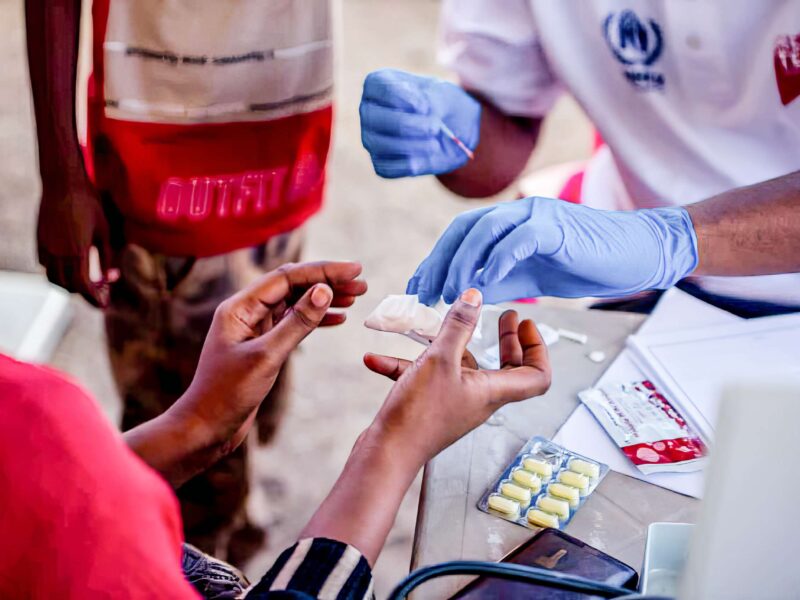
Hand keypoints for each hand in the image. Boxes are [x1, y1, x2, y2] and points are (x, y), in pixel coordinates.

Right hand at [37, 175, 116, 306]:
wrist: (63, 184)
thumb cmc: (89, 205)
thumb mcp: (105, 232)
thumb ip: (107, 257)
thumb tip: (110, 278)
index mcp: (77, 252)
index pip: (84, 287)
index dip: (95, 299)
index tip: (105, 305)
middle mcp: (58, 253)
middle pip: (68, 287)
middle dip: (85, 294)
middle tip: (100, 292)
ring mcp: (45, 248)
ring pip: (53, 279)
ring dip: (69, 285)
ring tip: (86, 281)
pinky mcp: (39, 242)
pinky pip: (45, 266)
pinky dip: (58, 272)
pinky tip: (72, 265)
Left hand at [175, 261, 366, 454]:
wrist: (207, 428)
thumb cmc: (227, 394)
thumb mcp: (267, 357)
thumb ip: (297, 322)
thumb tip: (324, 291)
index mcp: (240, 307)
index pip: (287, 277)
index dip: (323, 271)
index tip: (354, 269)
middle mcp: (247, 312)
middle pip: (293, 286)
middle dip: (327, 281)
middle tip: (361, 283)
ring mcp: (255, 329)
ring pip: (295, 304)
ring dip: (325, 299)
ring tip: (355, 298)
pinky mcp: (263, 346)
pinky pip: (293, 323)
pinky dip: (316, 319)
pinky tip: (338, 318)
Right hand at [360, 69, 480, 177]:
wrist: (454, 130)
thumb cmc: (441, 104)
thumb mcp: (442, 94)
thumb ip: (430, 99)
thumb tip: (417, 117)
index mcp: (377, 84)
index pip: (377, 86)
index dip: (403, 97)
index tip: (426, 105)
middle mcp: (369, 111)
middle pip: (373, 118)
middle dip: (406, 124)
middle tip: (434, 126)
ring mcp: (372, 139)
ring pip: (379, 145)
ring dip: (412, 145)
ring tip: (435, 143)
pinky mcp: (380, 164)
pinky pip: (387, 168)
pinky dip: (411, 164)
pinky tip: (428, 155)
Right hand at [364, 288, 550, 464]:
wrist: (387, 454)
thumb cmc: (419, 414)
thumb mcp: (440, 359)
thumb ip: (458, 326)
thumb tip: (474, 298)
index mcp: (491, 391)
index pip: (537, 376)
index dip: (537, 348)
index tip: (525, 323)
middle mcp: (478, 398)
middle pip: (506, 369)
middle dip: (506, 341)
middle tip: (504, 316)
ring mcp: (454, 402)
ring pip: (461, 368)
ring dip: (452, 345)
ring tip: (434, 323)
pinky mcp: (430, 406)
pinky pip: (426, 377)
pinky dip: (407, 364)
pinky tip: (378, 359)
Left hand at [407, 197, 698, 303]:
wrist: (637, 252)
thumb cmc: (586, 264)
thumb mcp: (531, 277)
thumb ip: (500, 280)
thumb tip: (467, 293)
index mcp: (509, 223)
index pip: (460, 236)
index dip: (435, 260)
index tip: (417, 288)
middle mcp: (517, 213)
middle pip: (463, 230)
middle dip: (439, 262)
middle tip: (423, 293)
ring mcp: (536, 215)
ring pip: (485, 231)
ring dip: (462, 262)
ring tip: (450, 292)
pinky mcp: (556, 226)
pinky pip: (520, 240)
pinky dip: (499, 260)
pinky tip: (485, 283)